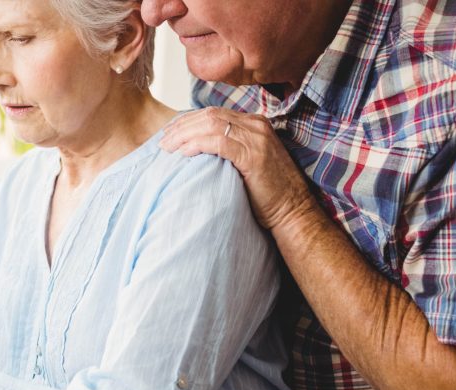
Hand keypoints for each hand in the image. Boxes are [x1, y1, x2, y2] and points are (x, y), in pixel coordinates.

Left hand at [160, 108, 315, 229]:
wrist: (293, 210)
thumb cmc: (267, 193)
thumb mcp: (246, 162)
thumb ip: (228, 149)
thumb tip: (194, 150)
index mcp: (254, 123)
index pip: (213, 113)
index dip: (188, 121)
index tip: (169, 134)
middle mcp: (256, 125)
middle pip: (209, 115)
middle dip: (181, 127)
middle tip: (162, 141)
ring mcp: (256, 138)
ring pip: (210, 125)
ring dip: (184, 135)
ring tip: (167, 148)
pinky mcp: (253, 155)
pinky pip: (218, 142)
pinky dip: (197, 145)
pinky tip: (183, 153)